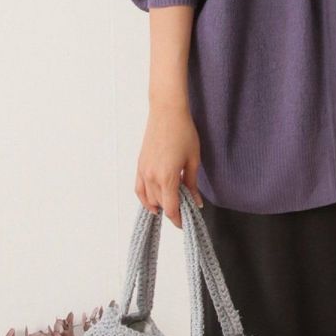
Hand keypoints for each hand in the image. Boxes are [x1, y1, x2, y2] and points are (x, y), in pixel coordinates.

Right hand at [135, 103, 203, 228]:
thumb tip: (196, 201)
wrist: (167, 112)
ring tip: (171, 206)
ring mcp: (143, 171)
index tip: (185, 223)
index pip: (171, 208)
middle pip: (160, 205)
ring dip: (160, 205)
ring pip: (149, 198)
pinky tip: (152, 203)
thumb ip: (192, 183)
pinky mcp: (140, 165)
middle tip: (184, 211)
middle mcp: (152, 177)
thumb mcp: (193, 160)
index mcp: (167, 177)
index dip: (178, 219)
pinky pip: (139, 188)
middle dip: (172, 211)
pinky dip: (145, 198)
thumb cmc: (183, 133)